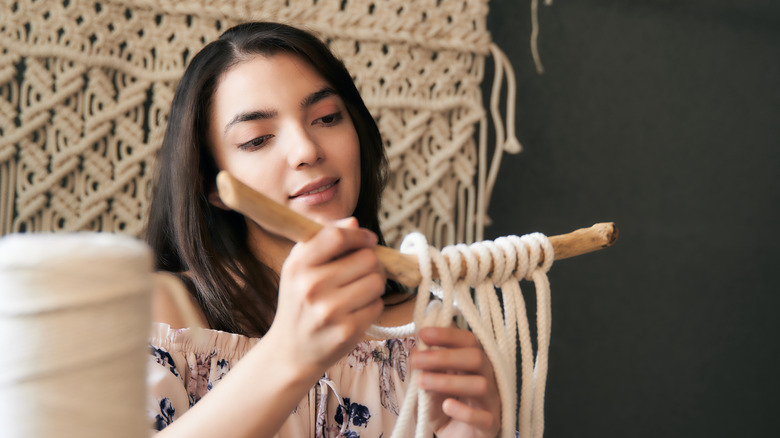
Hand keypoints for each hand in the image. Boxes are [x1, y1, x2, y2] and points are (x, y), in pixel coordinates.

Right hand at [267, 218, 385, 380]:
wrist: (290, 351)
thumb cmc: (299, 301)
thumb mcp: (299, 267)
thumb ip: (323, 239)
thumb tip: (353, 221)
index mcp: (298, 265)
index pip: (337, 236)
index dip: (359, 235)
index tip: (367, 240)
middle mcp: (311, 287)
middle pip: (366, 258)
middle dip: (371, 262)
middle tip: (363, 270)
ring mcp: (330, 311)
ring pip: (377, 281)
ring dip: (374, 284)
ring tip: (359, 290)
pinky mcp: (347, 331)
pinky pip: (377, 305)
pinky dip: (372, 305)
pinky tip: (356, 310)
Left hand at [411, 327, 500, 436]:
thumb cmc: (444, 407)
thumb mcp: (430, 385)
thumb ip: (426, 369)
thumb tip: (416, 350)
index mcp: (475, 363)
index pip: (468, 340)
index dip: (447, 335)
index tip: (423, 334)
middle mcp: (488, 378)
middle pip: (476, 357)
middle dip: (444, 356)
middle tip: (416, 359)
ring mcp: (492, 401)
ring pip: (480, 385)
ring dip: (447, 381)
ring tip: (422, 382)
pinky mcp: (491, 425)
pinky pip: (483, 417)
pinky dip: (464, 411)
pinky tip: (447, 405)